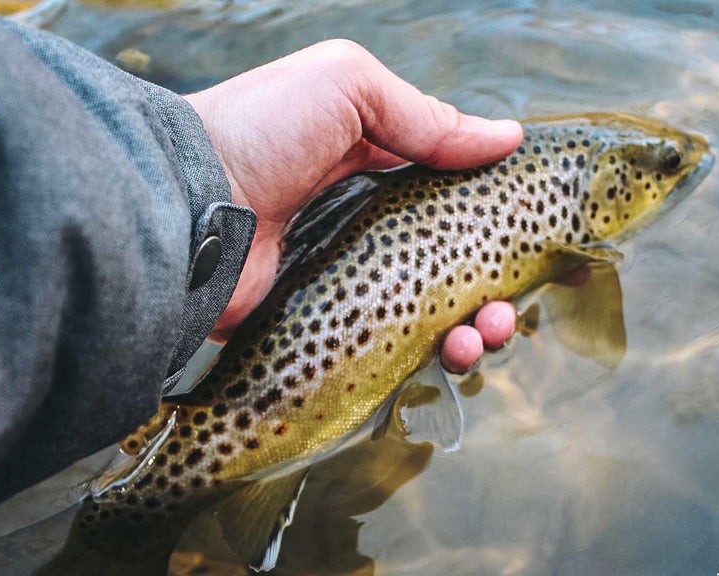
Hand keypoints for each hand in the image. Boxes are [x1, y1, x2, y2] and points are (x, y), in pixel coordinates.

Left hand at [184, 39, 523, 361]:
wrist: (181, 205)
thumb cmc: (259, 130)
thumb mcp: (346, 86)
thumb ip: (426, 115)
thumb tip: (508, 138)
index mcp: (371, 166)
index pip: (449, 193)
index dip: (495, 215)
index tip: (537, 237)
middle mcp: (364, 225)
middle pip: (450, 262)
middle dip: (495, 286)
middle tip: (513, 303)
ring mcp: (348, 280)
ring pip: (431, 313)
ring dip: (477, 329)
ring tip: (487, 335)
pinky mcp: (326, 327)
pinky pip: (391, 347)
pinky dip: (432, 355)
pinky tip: (453, 352)